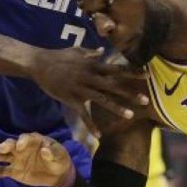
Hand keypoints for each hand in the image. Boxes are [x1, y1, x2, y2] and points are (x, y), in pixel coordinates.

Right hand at [0, 133, 72, 186]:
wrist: (57, 174)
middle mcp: (22, 148)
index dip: (22, 141)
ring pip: (4, 156)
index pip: (26, 138)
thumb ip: (53, 152)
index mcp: (34, 141)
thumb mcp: (60, 155)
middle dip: (6, 145)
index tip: (20, 146)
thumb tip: (45, 150)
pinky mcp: (14, 171)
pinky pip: (2, 171)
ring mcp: (17, 159)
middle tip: (2, 148)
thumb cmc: (59, 160)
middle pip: (11, 144)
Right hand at [30, 47, 148, 137]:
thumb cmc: (59, 56)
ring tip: (130, 115)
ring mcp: (81, 89)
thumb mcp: (77, 51)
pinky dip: (91, 126)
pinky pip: (83, 115)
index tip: (147, 75)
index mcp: (94, 66)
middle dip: (130, 93)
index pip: (117, 69)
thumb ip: (91, 52)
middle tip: (146, 100)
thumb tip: (102, 50)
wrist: (39, 64)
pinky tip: (99, 135)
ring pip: (102, 100)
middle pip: (114, 86)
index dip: (132, 72)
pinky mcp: (71, 100)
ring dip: (116, 108)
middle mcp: (90, 77)